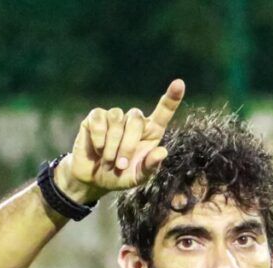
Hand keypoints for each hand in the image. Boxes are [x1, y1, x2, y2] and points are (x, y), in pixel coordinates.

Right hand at [56, 78, 185, 204]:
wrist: (93, 179)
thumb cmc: (120, 176)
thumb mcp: (137, 178)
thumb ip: (150, 167)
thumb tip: (162, 152)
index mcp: (150, 133)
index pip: (163, 112)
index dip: (171, 98)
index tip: (179, 84)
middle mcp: (134, 121)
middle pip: (136, 119)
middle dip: (128, 145)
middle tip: (120, 165)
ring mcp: (114, 117)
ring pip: (117, 119)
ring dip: (112, 146)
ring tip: (108, 161)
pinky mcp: (96, 117)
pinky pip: (99, 121)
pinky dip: (99, 139)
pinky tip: (98, 149)